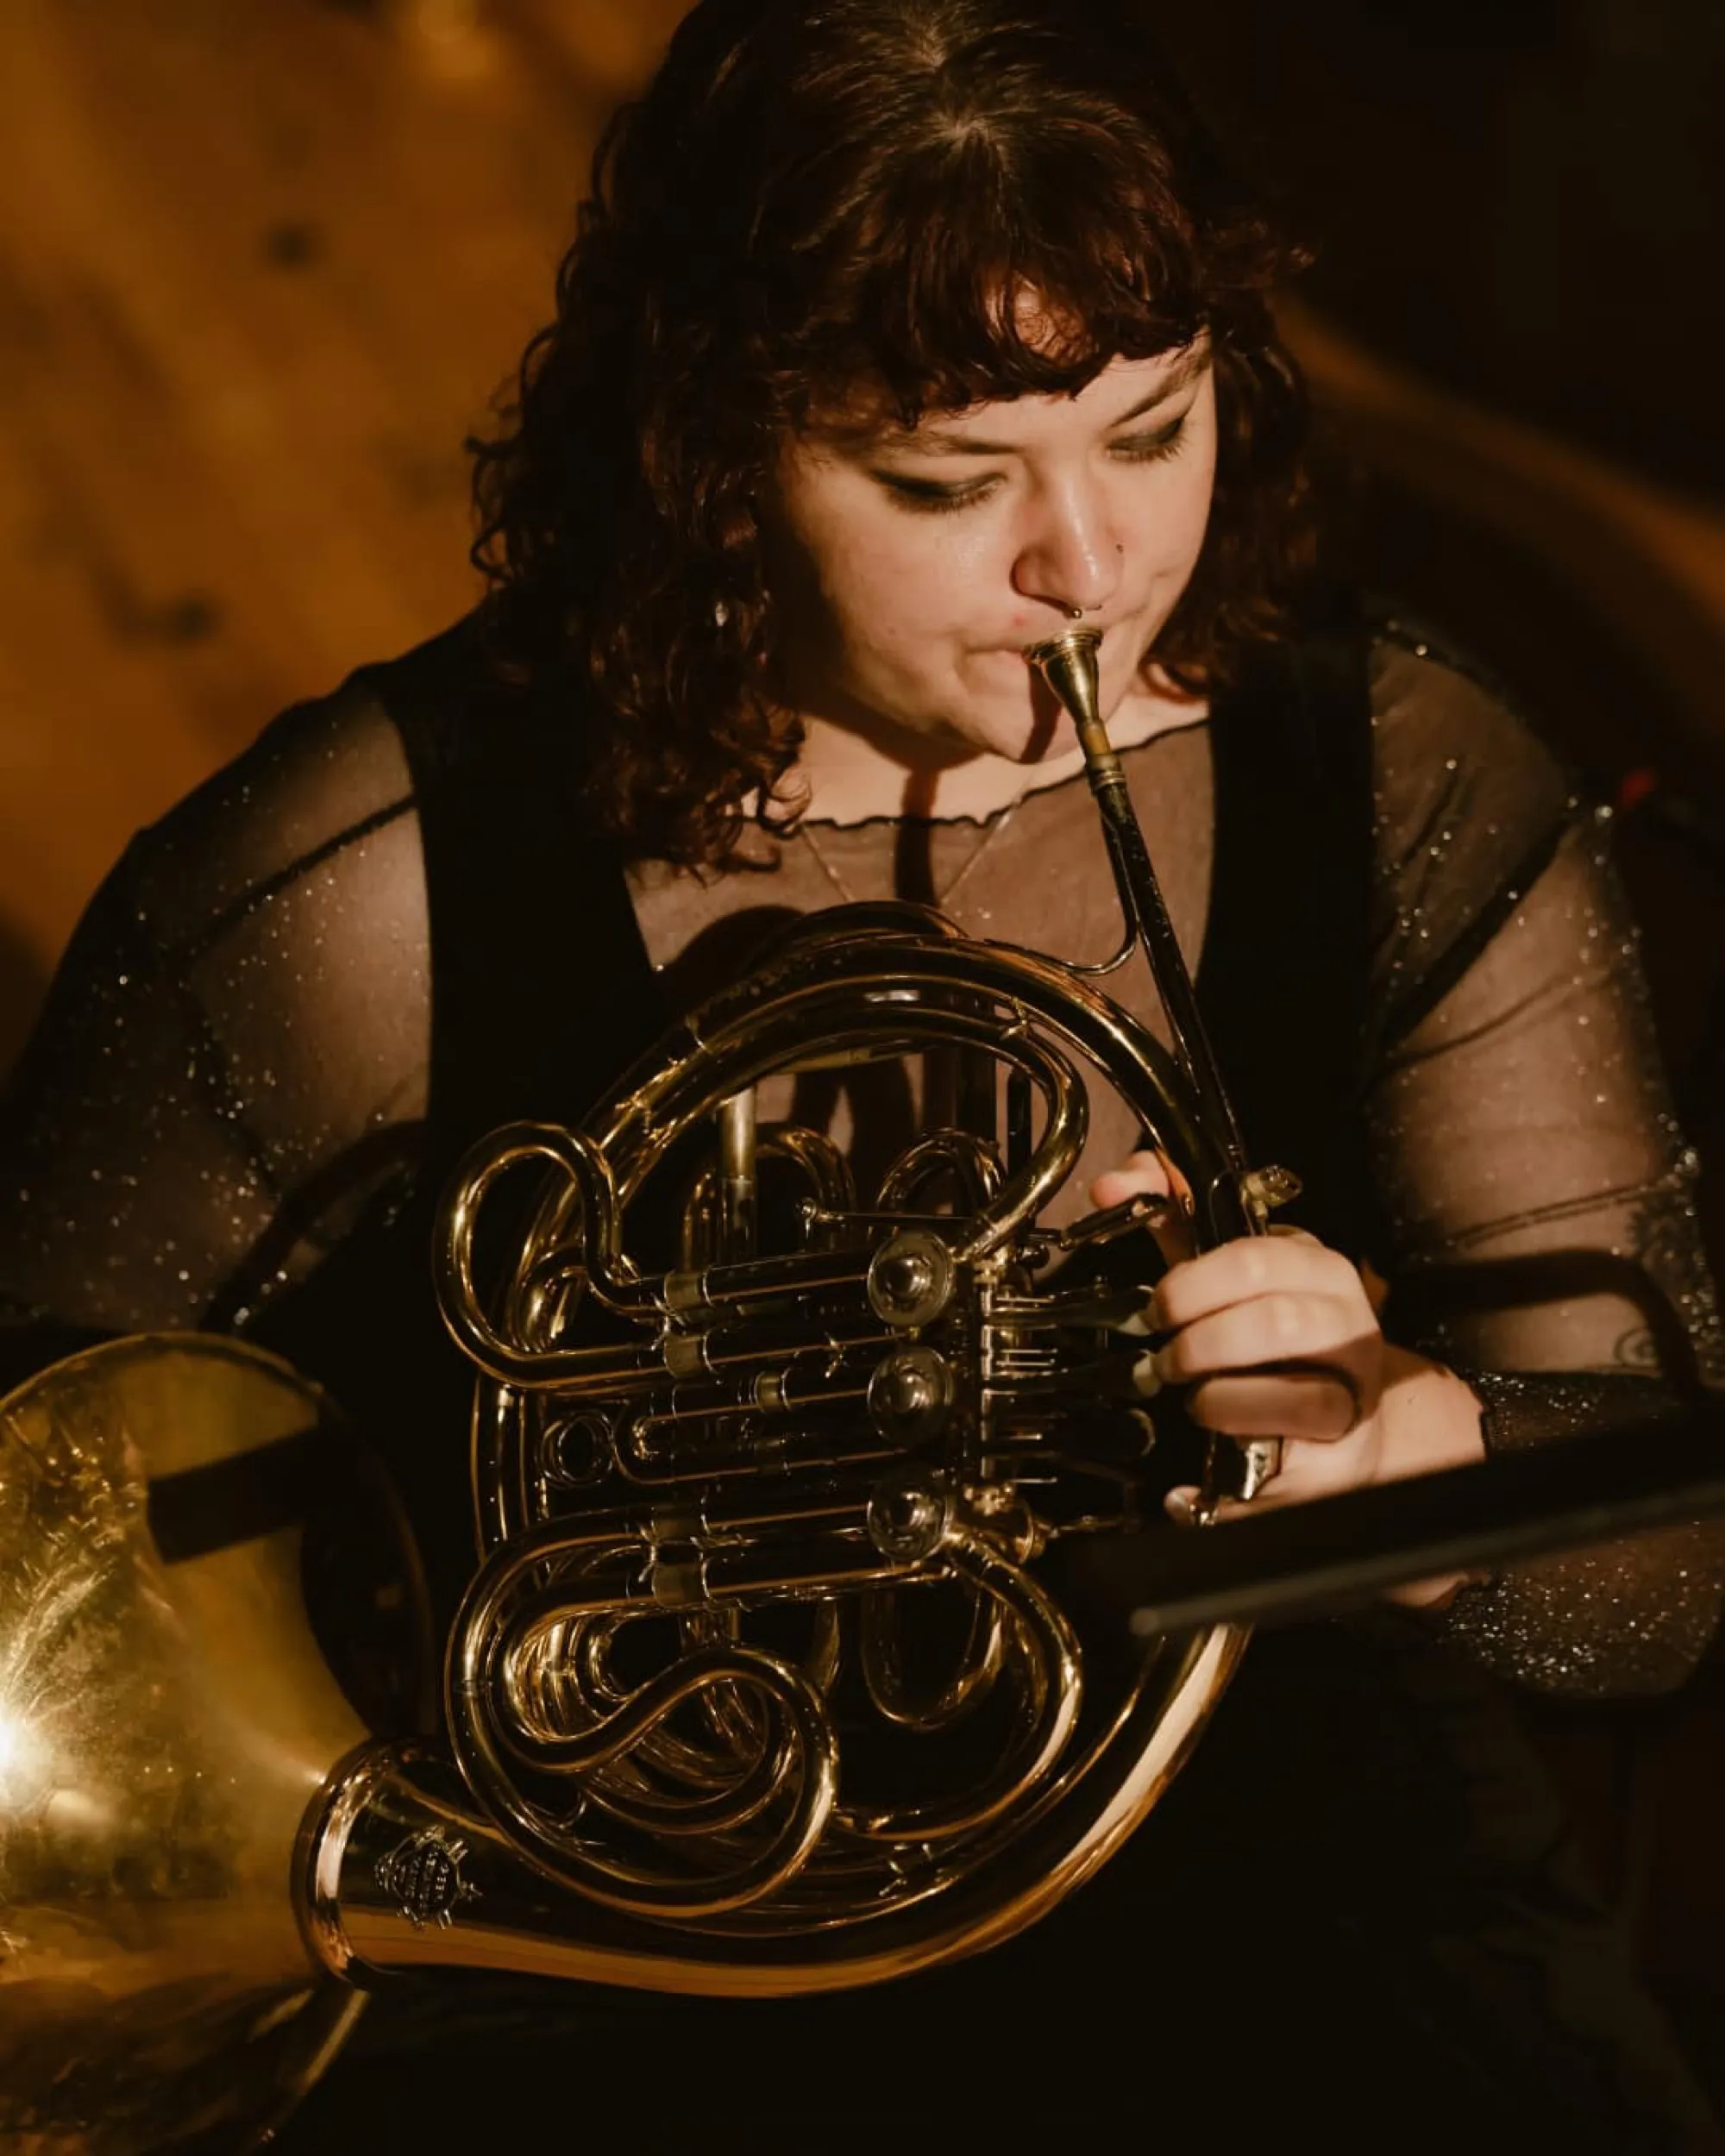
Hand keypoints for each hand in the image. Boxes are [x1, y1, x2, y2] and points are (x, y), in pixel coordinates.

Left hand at [1090, 1152, 1486, 1607]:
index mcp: (1315, 1268)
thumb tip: (1113, 1183)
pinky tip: (1192, 1492)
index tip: (1156, 1308)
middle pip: (1275, 1322)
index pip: (1254, 1258)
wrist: (1341, 1422)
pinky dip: (1230, 1494)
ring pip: (1296, 1394)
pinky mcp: (1344, 1460)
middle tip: (1166, 1359)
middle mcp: (1346, 1326)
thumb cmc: (1272, 1338)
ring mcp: (1353, 1394)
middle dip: (1200, 1344)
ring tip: (1195, 1402)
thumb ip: (1172, 1219)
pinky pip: (1290, 1480)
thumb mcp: (1224, 1269)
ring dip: (1221, 1402)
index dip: (1190, 1284)